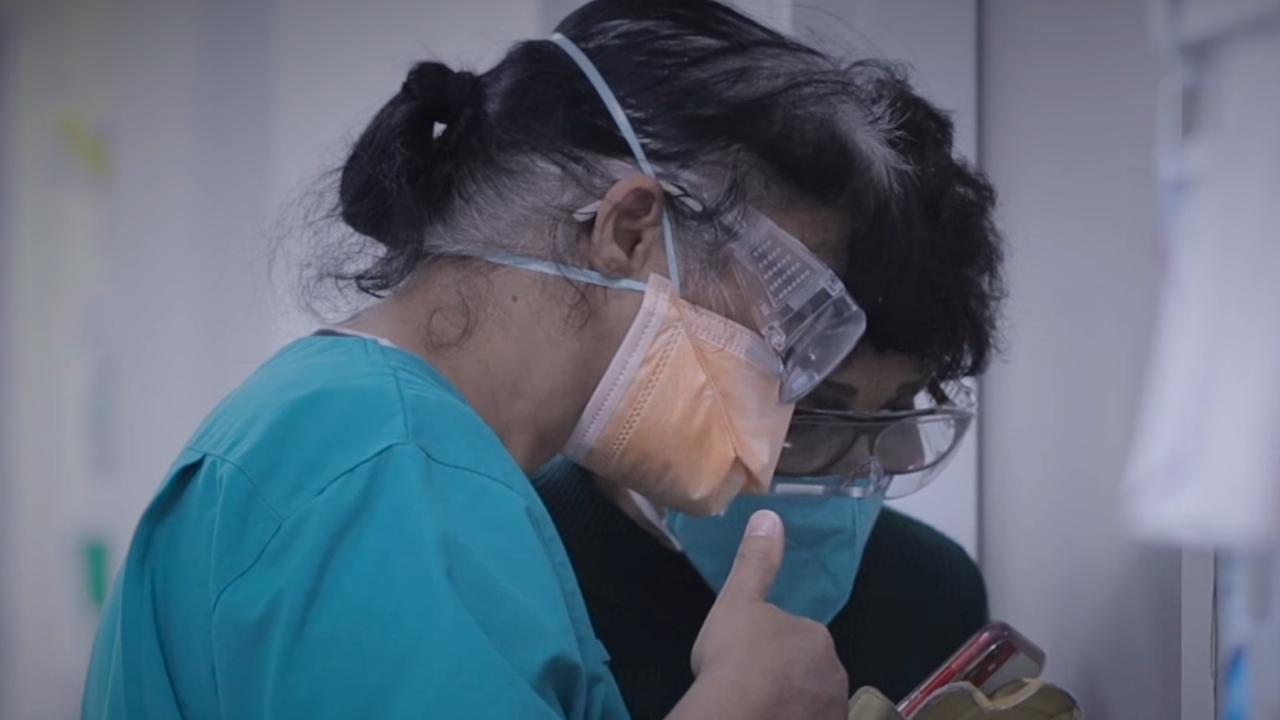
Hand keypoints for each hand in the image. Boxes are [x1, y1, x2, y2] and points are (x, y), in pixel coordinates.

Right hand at [669, 510, 847, 719]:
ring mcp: (832, 712)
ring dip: (792, 704)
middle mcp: (835, 675)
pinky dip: (793, 719)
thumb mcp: (737, 602)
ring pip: (811, 703)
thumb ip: (755, 561)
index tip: (746, 657)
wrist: (734, 717)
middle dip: (786, 676)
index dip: (771, 646)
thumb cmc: (735, 657)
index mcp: (817, 637)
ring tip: (757, 706)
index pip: (798, 637)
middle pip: (808, 672)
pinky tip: (767, 719)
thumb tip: (769, 514)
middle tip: (750, 685)